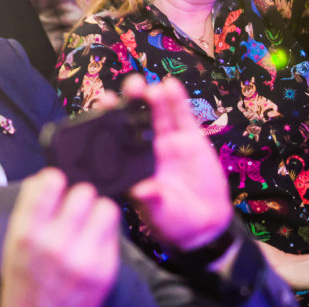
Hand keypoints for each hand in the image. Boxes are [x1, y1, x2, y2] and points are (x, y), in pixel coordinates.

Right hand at [0, 169, 120, 306]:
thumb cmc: (27, 282)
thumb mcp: (14, 245)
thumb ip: (29, 209)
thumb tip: (45, 177)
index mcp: (27, 234)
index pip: (50, 182)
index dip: (56, 180)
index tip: (56, 185)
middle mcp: (55, 244)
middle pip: (84, 191)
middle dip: (80, 198)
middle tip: (75, 210)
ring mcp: (83, 257)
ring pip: (106, 207)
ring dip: (98, 211)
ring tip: (89, 223)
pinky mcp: (105, 269)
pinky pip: (116, 230)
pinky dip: (107, 232)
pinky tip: (95, 242)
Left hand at [125, 74, 234, 251]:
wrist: (204, 222)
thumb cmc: (174, 220)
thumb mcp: (159, 213)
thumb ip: (151, 199)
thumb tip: (140, 191)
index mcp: (131, 165)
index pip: (116, 137)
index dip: (109, 118)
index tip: (103, 101)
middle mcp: (147, 149)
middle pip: (135, 118)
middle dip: (130, 100)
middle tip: (130, 88)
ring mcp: (169, 141)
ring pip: (158, 112)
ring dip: (153, 96)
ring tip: (150, 88)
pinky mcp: (191, 139)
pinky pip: (182, 116)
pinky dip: (177, 100)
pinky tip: (171, 85)